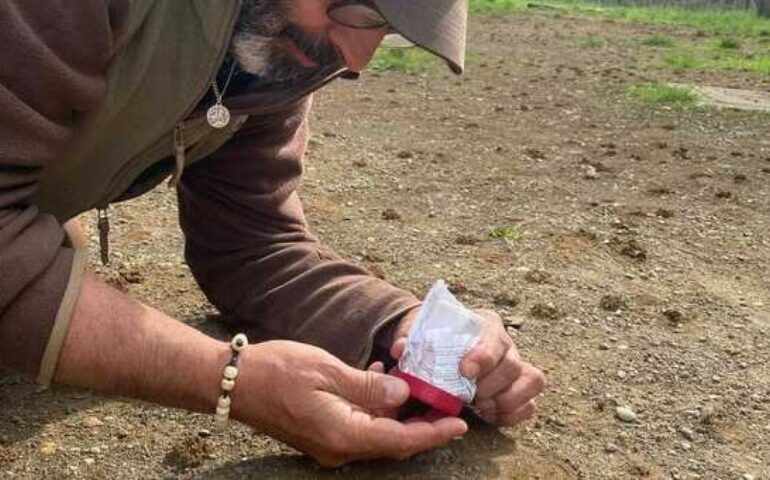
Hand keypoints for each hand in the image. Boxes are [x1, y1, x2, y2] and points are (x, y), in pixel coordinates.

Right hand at [231, 340, 467, 466]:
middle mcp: (338, 448)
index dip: (433, 433)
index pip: (400, 441)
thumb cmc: (277, 371)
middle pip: (392, 442)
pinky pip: (358, 426)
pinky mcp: (321, 434)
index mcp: (343, 434)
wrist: (233, 382)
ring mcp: (329, 444)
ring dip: (399, 413)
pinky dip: (375, 408)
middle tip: (447, 404)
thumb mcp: (329, 370)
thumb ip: (370, 386)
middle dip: (422, 425)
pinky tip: (380, 379)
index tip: (460, 425)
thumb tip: (403, 396)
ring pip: (377, 433)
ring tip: (418, 385)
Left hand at [391, 309, 545, 426]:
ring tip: (480, 406)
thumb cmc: (433, 337)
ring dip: (505, 400)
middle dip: (489, 386)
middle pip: (512, 364)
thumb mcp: (418, 331)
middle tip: (468, 397)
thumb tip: (400, 348)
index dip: (483, 356)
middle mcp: (506, 343)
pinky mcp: (520, 388)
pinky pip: (530, 404)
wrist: (442, 346)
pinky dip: (512, 414)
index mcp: (484, 323)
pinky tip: (489, 415)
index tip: (465, 371)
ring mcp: (517, 365)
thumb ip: (409, 336)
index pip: (494, 336)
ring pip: (532, 381)